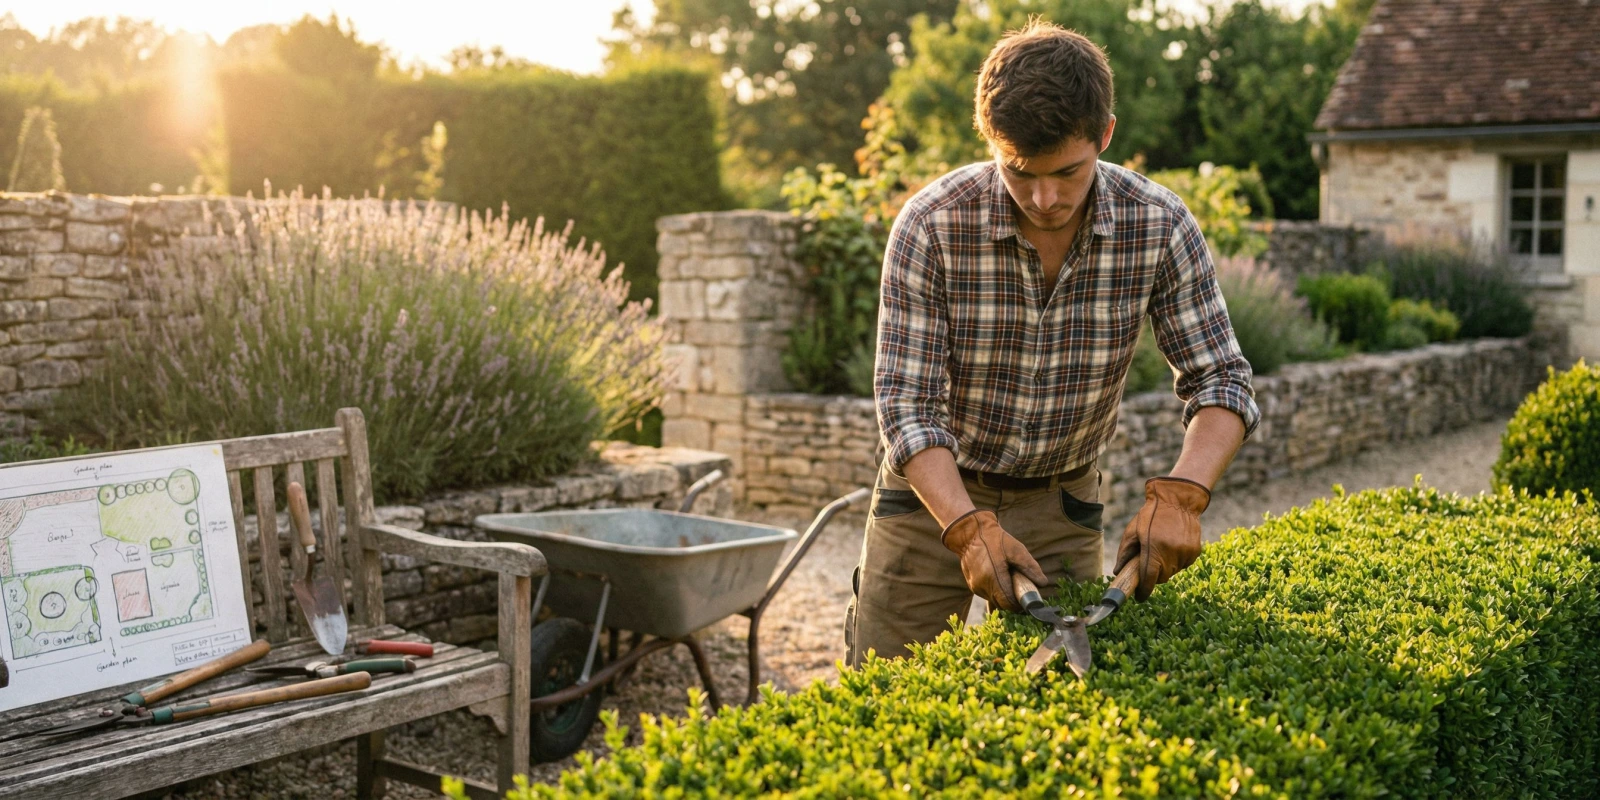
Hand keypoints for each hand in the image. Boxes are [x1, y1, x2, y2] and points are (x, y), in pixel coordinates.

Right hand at [941, 509, 1047, 611]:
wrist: (971, 533)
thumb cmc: (995, 540)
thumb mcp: (1016, 550)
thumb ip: (1030, 567)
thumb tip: (1042, 584)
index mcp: (993, 578)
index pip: (1008, 603)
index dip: (1019, 604)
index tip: (1027, 599)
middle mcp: (982, 586)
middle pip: (1002, 604)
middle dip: (1012, 600)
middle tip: (1020, 588)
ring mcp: (975, 587)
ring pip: (994, 600)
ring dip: (1004, 595)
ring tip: (1009, 579)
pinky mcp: (972, 585)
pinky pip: (987, 594)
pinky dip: (996, 591)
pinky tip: (1000, 581)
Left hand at [1114, 477, 1209, 601]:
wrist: (1178, 500)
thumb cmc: (1151, 515)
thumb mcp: (1133, 530)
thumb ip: (1125, 552)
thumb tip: (1118, 572)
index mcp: (1153, 547)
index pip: (1149, 577)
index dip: (1144, 590)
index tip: (1139, 597)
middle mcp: (1171, 552)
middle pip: (1161, 578)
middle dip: (1153, 575)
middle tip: (1149, 562)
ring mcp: (1185, 553)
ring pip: (1172, 572)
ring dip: (1165, 567)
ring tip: (1161, 548)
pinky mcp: (1195, 552)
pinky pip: (1183, 565)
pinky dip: (1176, 560)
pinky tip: (1173, 545)